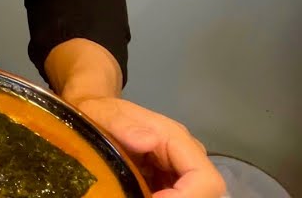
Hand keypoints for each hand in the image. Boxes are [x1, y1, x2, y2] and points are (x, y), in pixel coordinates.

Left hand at [73, 97, 224, 197]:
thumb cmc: (102, 113)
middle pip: (204, 192)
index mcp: (175, 138)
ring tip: (135, 195)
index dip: (188, 197)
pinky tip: (137, 194)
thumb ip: (124, 126)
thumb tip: (149, 140)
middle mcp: (185, 155)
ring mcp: (178, 169)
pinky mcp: (168, 180)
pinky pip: (174, 195)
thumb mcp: (105, 115)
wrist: (97, 113)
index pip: (204, 177)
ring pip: (191, 195)